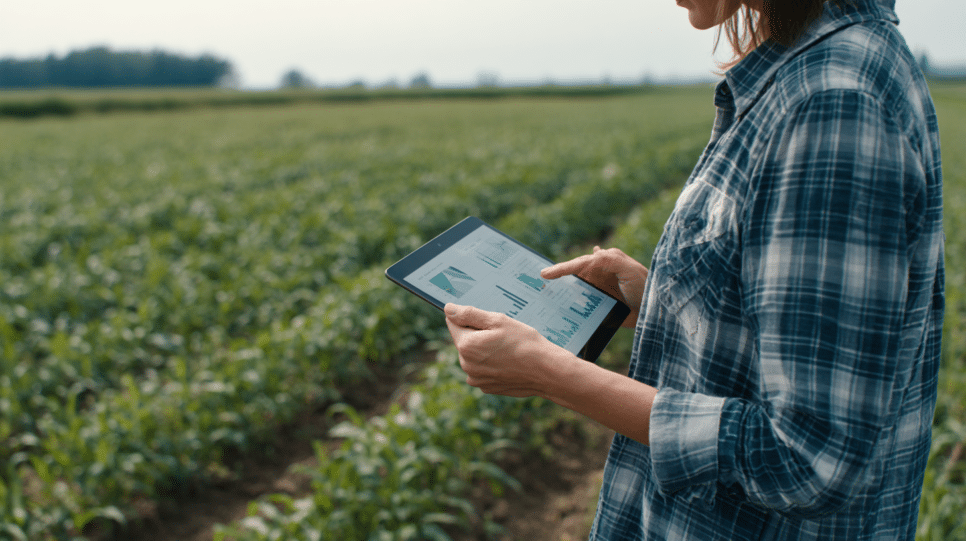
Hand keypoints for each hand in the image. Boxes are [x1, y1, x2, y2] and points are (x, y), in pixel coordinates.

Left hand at [444, 303, 576, 396]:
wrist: (546, 371)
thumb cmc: (525, 342)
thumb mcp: (498, 321)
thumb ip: (469, 314)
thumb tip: (448, 309)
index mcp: (466, 346)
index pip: (453, 323)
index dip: (470, 318)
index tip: (487, 321)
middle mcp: (466, 365)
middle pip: (464, 341)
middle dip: (478, 335)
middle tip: (503, 335)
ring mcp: (476, 379)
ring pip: (473, 356)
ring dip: (484, 350)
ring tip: (508, 349)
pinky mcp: (486, 387)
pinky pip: (483, 370)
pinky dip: (492, 364)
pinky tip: (509, 361)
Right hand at [541, 246, 646, 327]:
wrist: (655, 311)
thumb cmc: (646, 286)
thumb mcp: (630, 270)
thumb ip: (611, 260)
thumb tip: (592, 252)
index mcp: (604, 262)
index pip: (578, 264)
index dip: (561, 268)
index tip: (545, 274)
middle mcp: (598, 275)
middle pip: (573, 275)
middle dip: (557, 277)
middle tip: (536, 283)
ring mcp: (598, 291)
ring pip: (575, 290)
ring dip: (562, 292)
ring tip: (543, 296)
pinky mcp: (600, 305)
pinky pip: (581, 305)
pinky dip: (570, 306)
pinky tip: (560, 310)